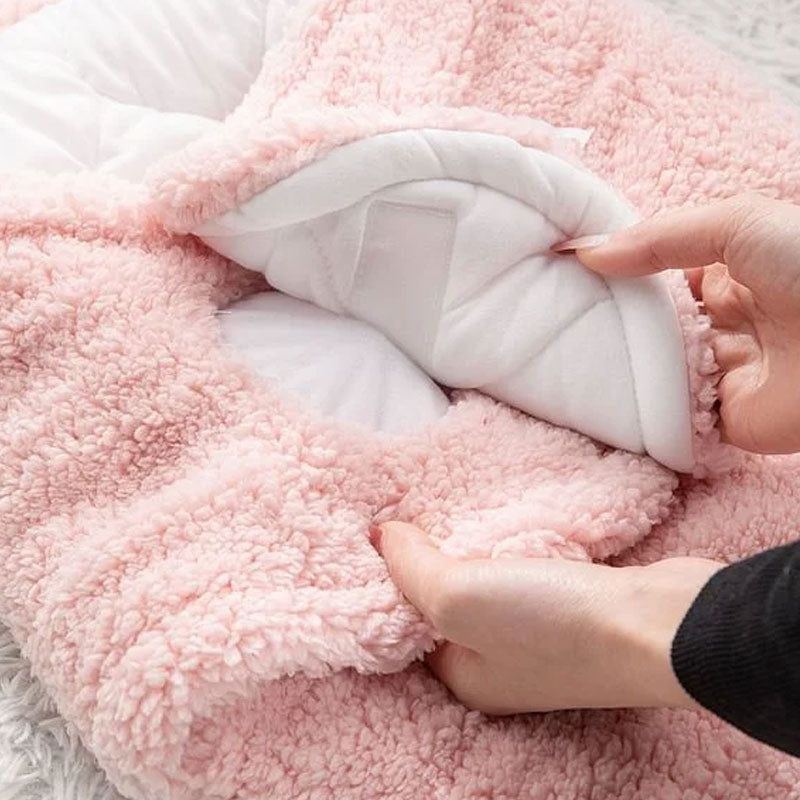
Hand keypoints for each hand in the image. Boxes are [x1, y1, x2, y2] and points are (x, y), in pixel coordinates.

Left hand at [374, 522, 720, 713]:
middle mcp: (501, 664)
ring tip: (452, 505)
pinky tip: (506, 518)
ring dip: (477, 549)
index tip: (381, 530)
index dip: (392, 579)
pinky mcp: (576, 606)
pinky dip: (515, 547)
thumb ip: (411, 568)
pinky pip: (528, 572)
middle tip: (414, 509)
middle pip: (450, 603)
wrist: (663, 622)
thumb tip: (380, 537)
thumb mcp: (461, 597)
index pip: (409, 626)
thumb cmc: (555, 624)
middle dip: (434, 559)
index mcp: (465, 676)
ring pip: (491, 585)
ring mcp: (543, 638)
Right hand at [568, 195, 799, 454]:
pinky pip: (672, 416)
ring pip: (654, 372)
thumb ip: (658, 238)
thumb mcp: (735, 224)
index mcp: (728, 276)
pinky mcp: (724, 420)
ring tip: (567, 353)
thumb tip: (584, 252)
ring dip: (620, 366)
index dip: (618, 276)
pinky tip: (600, 392)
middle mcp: (722, 325)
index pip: (658, 279)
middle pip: (651, 328)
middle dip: (612, 324)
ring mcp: (722, 374)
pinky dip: (641, 409)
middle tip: (559, 316)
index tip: (567, 275)